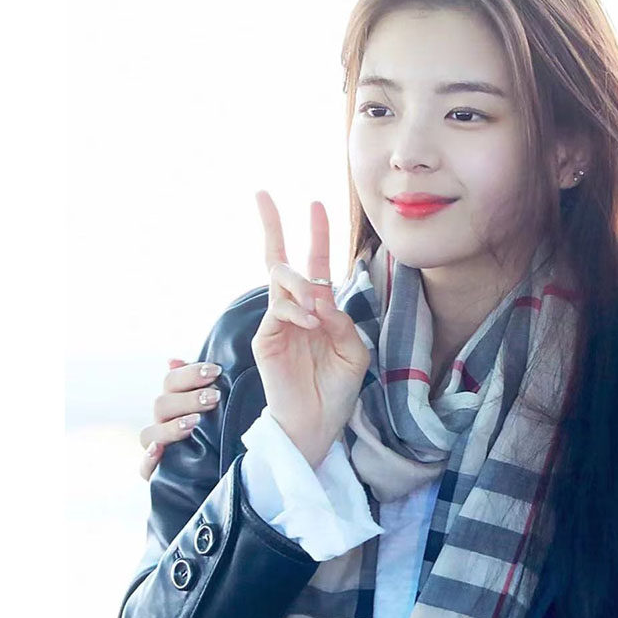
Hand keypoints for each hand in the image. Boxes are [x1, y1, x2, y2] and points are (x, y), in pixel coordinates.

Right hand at [138, 358, 222, 479]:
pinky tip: (160, 451)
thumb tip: (172, 360)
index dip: (190, 374)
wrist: (226, 472)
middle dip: (189, 399)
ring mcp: (159, 449)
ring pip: (150, 434)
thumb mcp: (219, 406)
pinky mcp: (159, 475)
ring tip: (195, 423)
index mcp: (177, 402)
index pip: (171, 381)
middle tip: (214, 398)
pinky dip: (149, 460)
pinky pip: (144, 469)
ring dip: (171, 426)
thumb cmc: (225, 432)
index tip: (216, 371)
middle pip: (162, 404)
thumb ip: (202, 382)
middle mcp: (164, 423)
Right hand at [252, 190, 369, 466]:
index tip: (315, 203)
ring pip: (280, 281)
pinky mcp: (266, 338)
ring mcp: (278, 322)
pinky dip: (298, 311)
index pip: (316, 266)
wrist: (317, 423)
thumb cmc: (337, 389)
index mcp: (319, 311)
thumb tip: (323, 296)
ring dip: (301, 284)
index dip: (317, 236)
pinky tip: (312, 323)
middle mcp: (296, 311)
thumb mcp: (354, 351)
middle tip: (263, 194)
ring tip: (318, 309)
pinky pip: (279, 309)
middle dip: (273, 225)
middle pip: (280, 260)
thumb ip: (343, 321)